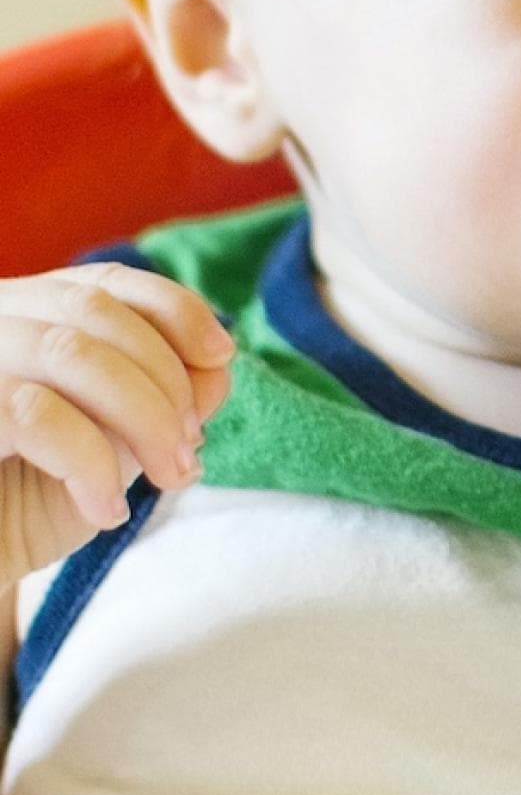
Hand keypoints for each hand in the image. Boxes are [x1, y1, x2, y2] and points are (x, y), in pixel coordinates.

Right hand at [0, 263, 233, 585]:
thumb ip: (166, 397)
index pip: (106, 284)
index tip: (222, 355)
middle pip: (96, 314)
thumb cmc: (28, 504)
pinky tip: (107, 510)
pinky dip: (90, 463)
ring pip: (71, 355)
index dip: (174, 309)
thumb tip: (218, 367)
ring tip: (167, 477)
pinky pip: (35, 416)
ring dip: (142, 418)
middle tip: (188, 448)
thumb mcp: (112, 444)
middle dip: (164, 378)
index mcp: (24, 315)